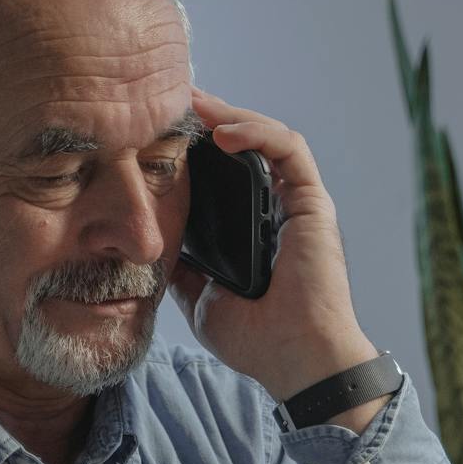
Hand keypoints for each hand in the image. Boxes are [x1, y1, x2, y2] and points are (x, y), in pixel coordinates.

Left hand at [169, 89, 381, 409]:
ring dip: (231, 115)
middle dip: (212, 118)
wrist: (296, 363)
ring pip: (268, 137)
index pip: (228, 173)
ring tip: (193, 104)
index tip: (162, 131)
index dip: (198, 147)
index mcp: (256, 230)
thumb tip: (149, 244)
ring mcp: (299, 204)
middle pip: (248, 146)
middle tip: (172, 100)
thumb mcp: (201, 299)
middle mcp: (280, 210)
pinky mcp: (313, 204)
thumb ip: (183, 269)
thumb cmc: (259, 342)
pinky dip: (257, 132)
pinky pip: (288, 150)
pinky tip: (222, 132)